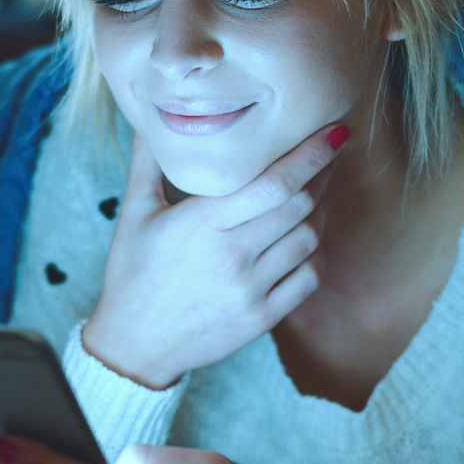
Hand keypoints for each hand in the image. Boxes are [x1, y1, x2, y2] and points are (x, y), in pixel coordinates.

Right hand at [81, 124, 347, 388]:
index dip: (310, 155)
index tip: (331, 133)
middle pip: (299, 205)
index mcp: (202, 223)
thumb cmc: (132, 274)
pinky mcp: (261, 317)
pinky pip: (308, 278)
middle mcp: (231, 255)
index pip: (273, 182)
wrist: (134, 344)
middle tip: (330, 152)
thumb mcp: (133, 215)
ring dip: (320, 211)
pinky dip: (316, 253)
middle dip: (322, 174)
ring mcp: (250, 289)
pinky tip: (308, 238)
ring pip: (309, 239)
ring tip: (317, 192)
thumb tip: (152, 120)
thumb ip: (148, 163)